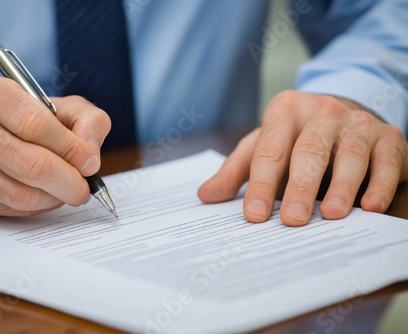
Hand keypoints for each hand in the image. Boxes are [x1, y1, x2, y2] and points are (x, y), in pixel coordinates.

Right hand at [0, 76, 110, 215]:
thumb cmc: (31, 116)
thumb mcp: (66, 106)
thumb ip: (89, 122)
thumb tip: (90, 158)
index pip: (36, 125)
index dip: (70, 150)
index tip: (89, 164)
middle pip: (29, 165)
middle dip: (67, 183)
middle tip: (83, 189)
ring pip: (18, 193)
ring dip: (52, 199)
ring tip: (66, 191)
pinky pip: (5, 207)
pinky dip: (34, 207)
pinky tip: (43, 195)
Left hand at [198, 91, 407, 225]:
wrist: (342, 113)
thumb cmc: (294, 137)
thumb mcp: (262, 146)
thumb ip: (236, 171)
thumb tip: (205, 196)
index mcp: (285, 112)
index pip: (270, 152)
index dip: (261, 185)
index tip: (254, 214)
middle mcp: (322, 112)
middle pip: (309, 152)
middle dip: (301, 188)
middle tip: (293, 221)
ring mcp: (357, 123)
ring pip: (349, 154)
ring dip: (342, 187)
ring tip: (332, 215)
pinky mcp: (388, 137)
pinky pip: (386, 161)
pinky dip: (380, 184)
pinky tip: (371, 207)